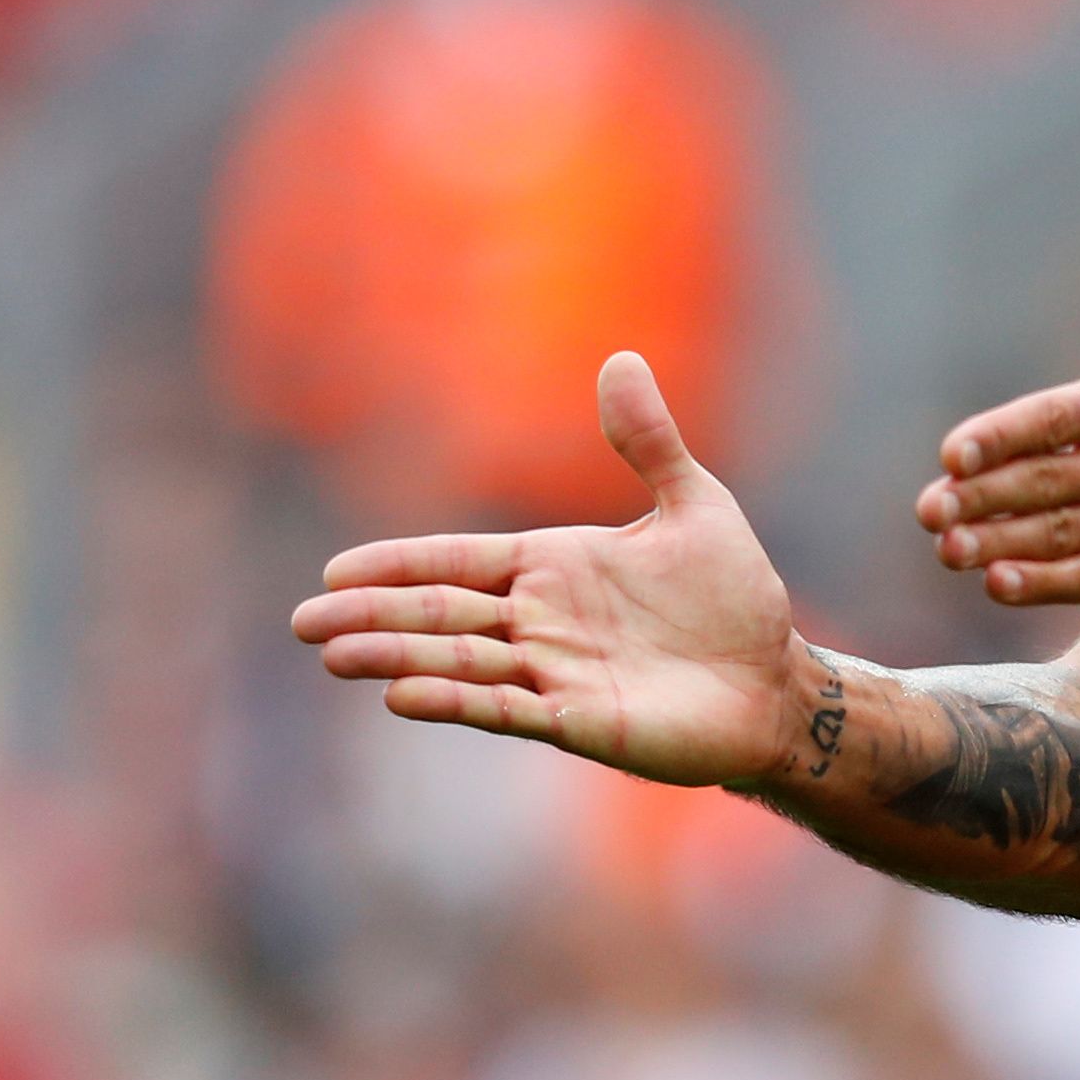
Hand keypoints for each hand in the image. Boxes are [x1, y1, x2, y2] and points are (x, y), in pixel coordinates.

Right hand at [291, 353, 801, 787]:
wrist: (775, 680)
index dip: (402, 566)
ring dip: (399, 658)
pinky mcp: (581, 721)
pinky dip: (457, 699)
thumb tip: (621, 358)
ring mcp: (556, 673)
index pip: (461, 561)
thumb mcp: (695, 505)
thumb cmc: (734, 596)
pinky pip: (507, 708)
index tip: (337, 570)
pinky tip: (403, 695)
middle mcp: (543, 621)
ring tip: (335, 654)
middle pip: (443, 614)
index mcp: (557, 566)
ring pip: (461, 662)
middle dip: (375, 617)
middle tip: (304, 622)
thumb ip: (650, 442)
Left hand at [916, 166, 1079, 609]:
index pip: (1064, 417)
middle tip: (926, 509)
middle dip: (983, 497)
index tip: (952, 452)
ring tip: (949, 548)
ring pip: (1069, 533)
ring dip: (1002, 542)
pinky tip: (1001, 581)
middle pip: (1053, 481)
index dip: (1004, 436)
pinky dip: (1050, 583)